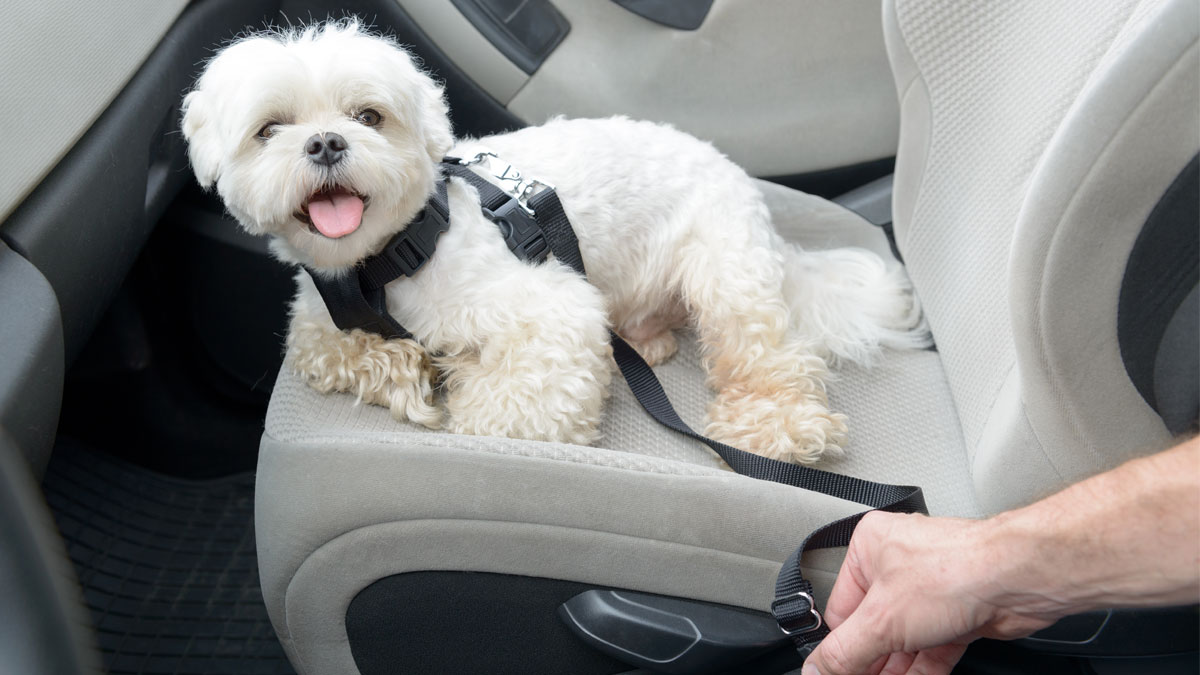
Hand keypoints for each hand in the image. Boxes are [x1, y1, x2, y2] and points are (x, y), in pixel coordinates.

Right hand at [802, 511, 1056, 674]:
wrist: (1018, 580)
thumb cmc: (956, 570)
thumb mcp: (881, 620)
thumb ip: (844, 652)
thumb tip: (815, 670)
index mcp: (869, 549)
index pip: (840, 610)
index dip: (840, 647)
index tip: (835, 673)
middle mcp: (899, 566)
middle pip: (872, 628)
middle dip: (868, 662)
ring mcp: (930, 592)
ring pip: (903, 642)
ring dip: (893, 671)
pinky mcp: (958, 615)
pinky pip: (930, 649)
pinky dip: (920, 671)